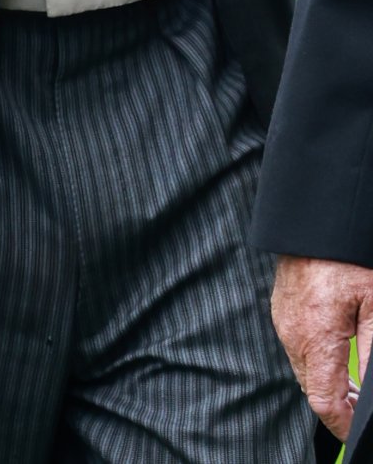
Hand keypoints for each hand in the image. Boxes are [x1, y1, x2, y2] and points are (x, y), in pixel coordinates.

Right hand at [270, 254, 372, 438]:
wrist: (317, 218)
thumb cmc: (349, 257)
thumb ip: (372, 354)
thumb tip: (369, 391)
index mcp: (315, 337)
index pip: (324, 401)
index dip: (343, 423)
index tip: (358, 428)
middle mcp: (292, 333)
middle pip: (312, 388)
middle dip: (338, 404)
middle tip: (362, 404)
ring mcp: (283, 320)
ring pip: (303, 368)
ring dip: (327, 381)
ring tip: (353, 384)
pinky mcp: (282, 309)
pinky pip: (296, 346)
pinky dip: (316, 358)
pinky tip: (335, 351)